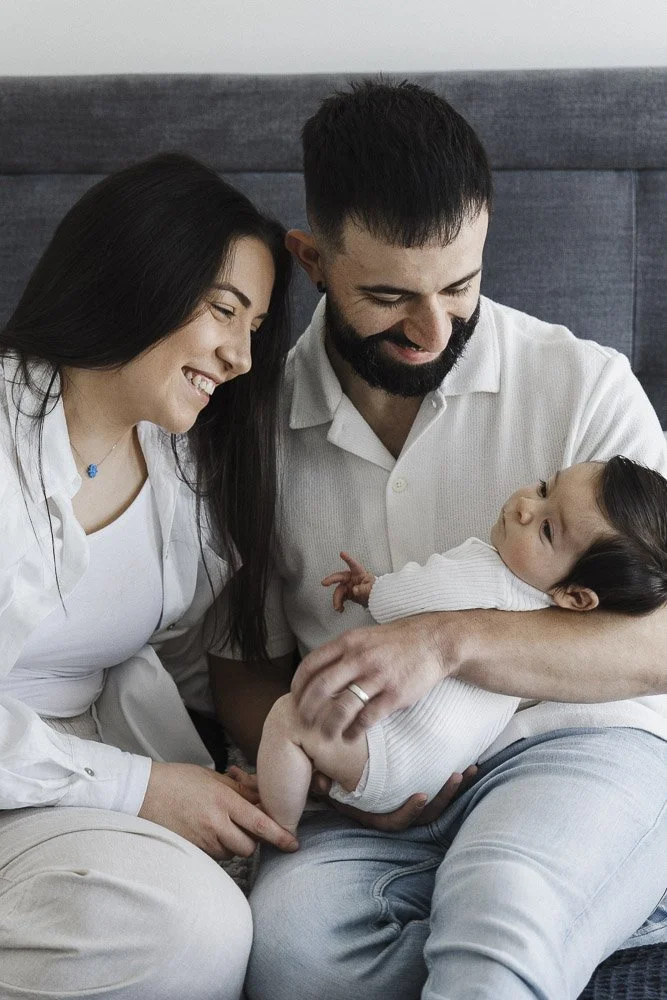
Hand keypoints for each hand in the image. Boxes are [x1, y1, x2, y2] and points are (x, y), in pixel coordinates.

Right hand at [139, 761, 298, 859]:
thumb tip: (263, 798)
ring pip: (232, 852)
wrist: (143, 793)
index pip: (259, 823)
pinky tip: (209, 831)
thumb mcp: (213, 778)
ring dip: (235, 844)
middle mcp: (215, 823)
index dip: (279, 835)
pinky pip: (215, 855)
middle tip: (248, 827)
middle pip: (249, 846)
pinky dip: (219, 847)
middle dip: (253, 840)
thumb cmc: (179, 780)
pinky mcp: (192, 850)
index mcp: (224, 801)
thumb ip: (240, 790)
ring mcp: (202, 840)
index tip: (293, 844)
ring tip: (223, 824)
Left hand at [292, 612, 450, 739]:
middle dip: (308, 710)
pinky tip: (350, 736)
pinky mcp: (395, 694)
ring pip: (342, 707)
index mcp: (349, 642)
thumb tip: (316, 673)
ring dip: (329, 725)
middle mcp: (360, 658)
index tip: (295, 699)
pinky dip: (355, 731)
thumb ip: (342, 652)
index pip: (311, 665)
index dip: (298, 686)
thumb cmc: (396, 641)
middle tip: (304, 722)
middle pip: (321, 688)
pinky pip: (368, 718)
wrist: (434, 640)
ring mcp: (378, 677)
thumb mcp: (364, 636)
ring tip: (326, 736)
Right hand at [309, 765, 477, 829]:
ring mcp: (406, 800)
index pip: (392, 822)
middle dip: (444, 798)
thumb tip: (323, 782)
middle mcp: (391, 811)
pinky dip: (454, 780)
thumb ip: (320, 781)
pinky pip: (439, 789)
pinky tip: (470, 764)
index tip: (421, 795)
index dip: (408, 812)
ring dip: (455, 789)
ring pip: (436, 805)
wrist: (331, 765)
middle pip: (424, 815)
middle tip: (456, 775)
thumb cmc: (326, 772)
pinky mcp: (416, 786)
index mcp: (371, 813)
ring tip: (471, 769)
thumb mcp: (320, 778)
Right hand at [321, 551, 375, 610]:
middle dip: (331, 580)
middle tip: (324, 583)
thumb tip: (354, 590)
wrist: (375, 599)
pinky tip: (341, 609)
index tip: (342, 553)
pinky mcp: (347, 593)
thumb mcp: (371, 589)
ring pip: (339, 591)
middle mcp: (352, 578)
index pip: (353, 565)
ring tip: (338, 608)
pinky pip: (340, 598)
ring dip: (337, 599)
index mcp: (359, 573)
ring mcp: (348, 585)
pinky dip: (339, 604)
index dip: (348, 559)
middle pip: (340, 577)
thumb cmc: (375, 590)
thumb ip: (363, 589)